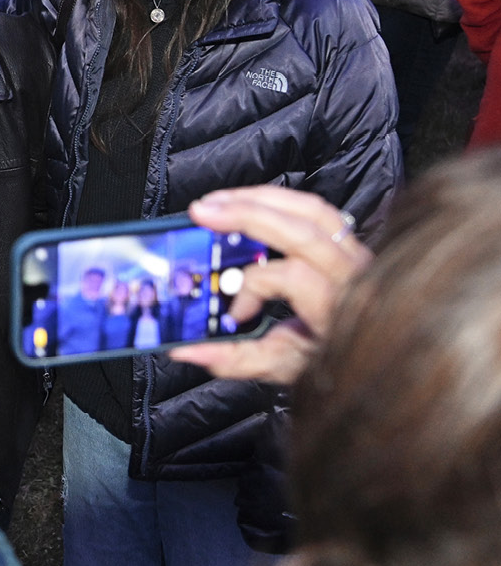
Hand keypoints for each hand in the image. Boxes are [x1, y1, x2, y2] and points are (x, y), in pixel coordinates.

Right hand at [167, 185, 371, 384]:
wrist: (380, 360)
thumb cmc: (336, 365)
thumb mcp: (284, 368)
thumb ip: (236, 359)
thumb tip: (185, 351)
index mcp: (337, 307)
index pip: (287, 277)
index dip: (250, 288)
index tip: (233, 313)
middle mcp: (352, 274)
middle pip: (301, 229)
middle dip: (246, 213)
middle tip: (201, 211)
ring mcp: (356, 255)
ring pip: (310, 208)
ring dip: (260, 198)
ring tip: (218, 199)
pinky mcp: (350, 244)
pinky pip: (317, 210)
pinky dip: (279, 200)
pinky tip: (249, 201)